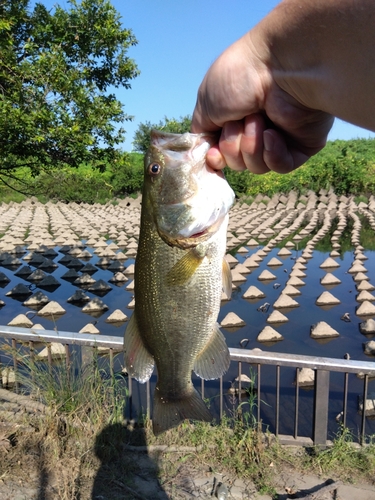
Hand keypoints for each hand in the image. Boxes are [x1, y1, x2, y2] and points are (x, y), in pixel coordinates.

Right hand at [191, 34, 333, 173]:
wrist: (278, 66)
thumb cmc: (238, 78)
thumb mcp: (205, 104)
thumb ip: (202, 133)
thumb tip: (206, 153)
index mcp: (234, 118)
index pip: (222, 154)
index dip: (217, 158)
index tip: (214, 154)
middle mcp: (256, 129)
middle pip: (237, 163)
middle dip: (233, 146)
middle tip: (239, 120)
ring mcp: (280, 137)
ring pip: (257, 166)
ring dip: (251, 146)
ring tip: (257, 120)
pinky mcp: (302, 144)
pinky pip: (281, 166)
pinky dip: (272, 154)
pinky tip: (272, 134)